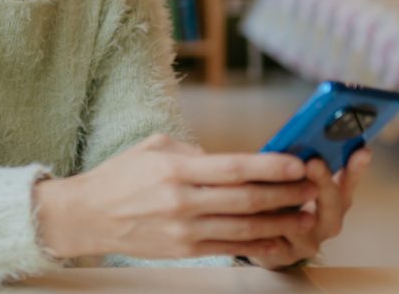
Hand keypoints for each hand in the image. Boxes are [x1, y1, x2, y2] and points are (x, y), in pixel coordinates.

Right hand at [34, 133, 320, 262]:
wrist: (88, 215)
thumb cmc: (121, 176)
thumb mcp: (154, 148)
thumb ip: (193, 151)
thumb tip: (229, 161)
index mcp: (175, 167)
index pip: (233, 167)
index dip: (269, 166)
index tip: (296, 162)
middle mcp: (182, 200)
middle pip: (246, 199)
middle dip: (284, 193)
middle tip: (311, 187)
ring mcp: (184, 228)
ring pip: (244, 227)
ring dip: (279, 222)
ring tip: (305, 215)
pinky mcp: (184, 250)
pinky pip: (230, 247)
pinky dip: (258, 245)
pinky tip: (279, 240)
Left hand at [251, 147, 371, 270]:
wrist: (268, 242)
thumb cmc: (284, 203)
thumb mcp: (296, 181)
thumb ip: (301, 163)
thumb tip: (300, 135)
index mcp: (335, 202)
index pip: (350, 182)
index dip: (356, 168)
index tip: (361, 151)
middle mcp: (327, 223)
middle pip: (333, 204)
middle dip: (323, 181)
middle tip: (314, 162)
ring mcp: (308, 242)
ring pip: (300, 223)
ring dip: (286, 202)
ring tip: (271, 185)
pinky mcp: (285, 255)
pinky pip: (275, 239)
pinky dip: (265, 222)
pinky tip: (256, 210)